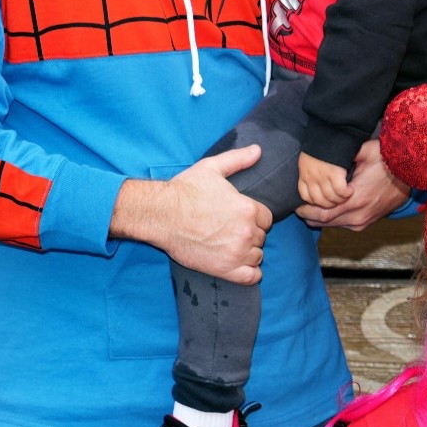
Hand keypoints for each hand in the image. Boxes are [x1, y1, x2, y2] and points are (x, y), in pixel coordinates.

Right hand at [111, 145, 271, 282]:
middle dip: (250, 233)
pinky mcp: (224, 270)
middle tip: (231, 230)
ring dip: (249, 252)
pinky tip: (240, 264)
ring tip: (232, 245)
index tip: (242, 217)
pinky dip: (250, 273)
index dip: (255, 217)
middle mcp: (246, 232)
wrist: (160, 215)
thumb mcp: (212, 168)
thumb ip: (239, 159)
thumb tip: (258, 150)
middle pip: (262, 237)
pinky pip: (251, 277)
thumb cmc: (184, 191)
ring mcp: (236, 253)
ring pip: (257, 256)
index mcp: (247, 209)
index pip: (267, 218)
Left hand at [297, 139, 409, 231]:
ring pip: (334, 225)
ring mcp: (364, 221)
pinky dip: (333, 219)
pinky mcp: (368, 222)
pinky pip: (344, 225)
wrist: (411, 174)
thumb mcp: (365, 151)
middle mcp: (358, 214)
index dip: (306, 210)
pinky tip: (327, 210)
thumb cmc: (388, 160)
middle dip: (309, 216)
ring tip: (309, 209)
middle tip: (298, 208)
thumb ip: (344, 154)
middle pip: (324, 222)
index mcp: (355, 199)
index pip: (322, 212)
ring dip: (320, 218)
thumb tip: (326, 153)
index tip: (296, 204)